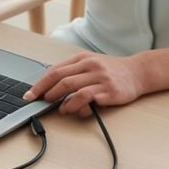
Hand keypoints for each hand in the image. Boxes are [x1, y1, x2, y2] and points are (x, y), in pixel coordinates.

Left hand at [23, 52, 144, 116]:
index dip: (40, 84)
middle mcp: (90, 66)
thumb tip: (50, 88)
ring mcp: (99, 78)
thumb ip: (73, 73)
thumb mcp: (91, 65)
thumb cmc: (111, 71)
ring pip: (71, 87)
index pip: (55, 70)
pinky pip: (87, 98)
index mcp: (82, 59)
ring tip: (59, 108)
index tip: (29, 95)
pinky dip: (76, 105)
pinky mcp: (108, 91)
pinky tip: (73, 110)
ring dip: (59, 99)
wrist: (139, 72)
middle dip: (45, 92)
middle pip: (60, 78)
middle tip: (39, 102)